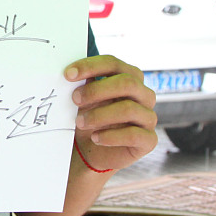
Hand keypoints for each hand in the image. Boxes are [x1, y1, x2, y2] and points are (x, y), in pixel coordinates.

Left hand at [65, 55, 157, 173]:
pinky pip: (134, 135)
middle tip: (74, 99)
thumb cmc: (90, 117)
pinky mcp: (148, 140)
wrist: (92, 151)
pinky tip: (95, 138)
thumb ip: (83, 85)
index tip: (68, 74)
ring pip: (129, 109)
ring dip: (99, 115)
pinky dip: (111, 136)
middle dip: (97, 90)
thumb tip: (70, 74)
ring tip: (80, 122)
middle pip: (127, 83)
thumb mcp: (84, 100)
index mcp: (129, 78)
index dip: (91, 66)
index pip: (113, 64)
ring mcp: (148, 117)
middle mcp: (144, 95)